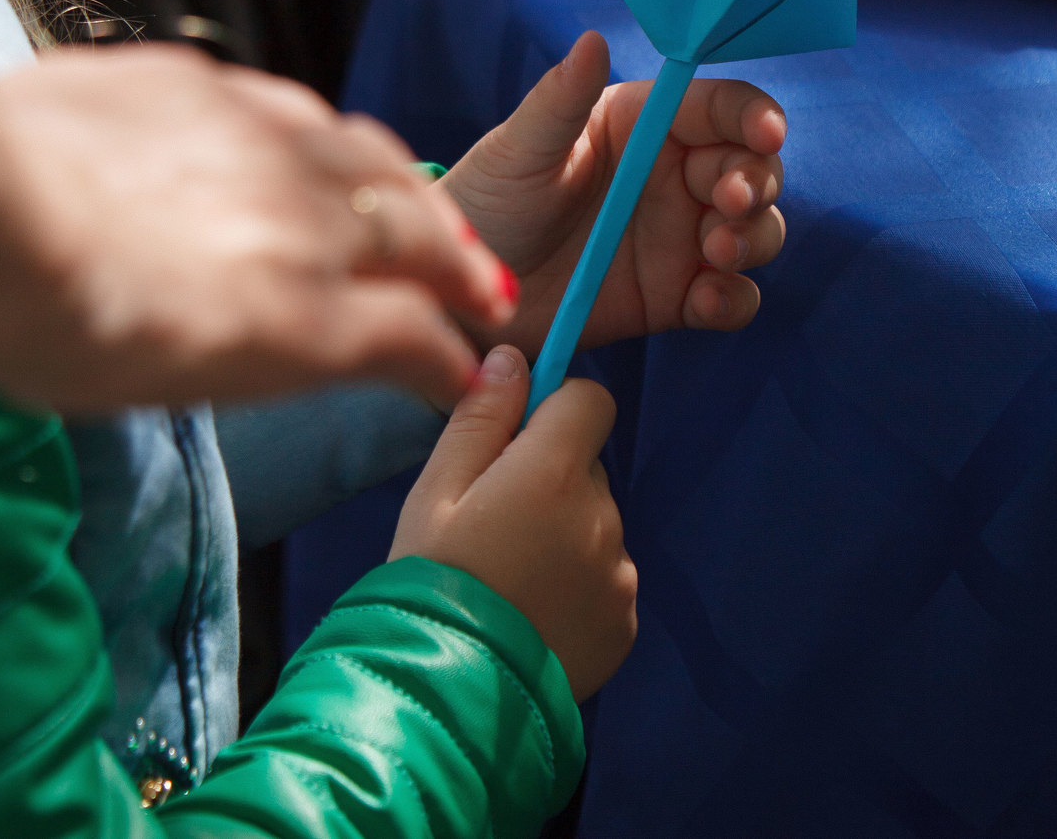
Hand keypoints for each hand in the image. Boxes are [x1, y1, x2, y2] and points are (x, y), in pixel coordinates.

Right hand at [0, 0, 509, 413]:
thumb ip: (34, 129)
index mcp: (187, 92)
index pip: (285, 120)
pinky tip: (465, 378)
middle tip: (447, 237)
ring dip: (450, 269)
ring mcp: (299, 228)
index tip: (339, 179)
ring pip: (414, 238)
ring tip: (480, 301)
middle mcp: (264, 142)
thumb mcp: (4, 119)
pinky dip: (447, 355)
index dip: (325, 157)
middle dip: (414, 202)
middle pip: (372, 165)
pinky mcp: (313, 318)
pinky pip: (414, 336)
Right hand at [389, 345, 636, 700]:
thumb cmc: (431, 583)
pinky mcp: (625, 624)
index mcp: (556, 472)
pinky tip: (530, 613)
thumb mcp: (435, 492)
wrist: (452, 697)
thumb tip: (514, 358)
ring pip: (596, 525)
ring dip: (564, 536)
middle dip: (550, 479)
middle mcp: (603, 516)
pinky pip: (604, 581)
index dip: (553, 410)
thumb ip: (481, 418)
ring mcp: (620, 574)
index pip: (590, 399)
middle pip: (587, 467)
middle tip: (492, 525)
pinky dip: (576, 587)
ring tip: (507, 579)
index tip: (513, 443)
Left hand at [440, 31, 782, 358]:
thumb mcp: (518, 150)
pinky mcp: (677, 295)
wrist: (466, 293)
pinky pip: (731, 297)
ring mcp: (681, 238)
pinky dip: (733, 298)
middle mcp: (674, 176)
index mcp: (644, 125)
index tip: (765, 133)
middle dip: (756, 182)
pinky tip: (706, 300)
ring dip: (754, 237)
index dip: (753, 115)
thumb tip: (592, 40)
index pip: (719, 108)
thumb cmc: (487, 201)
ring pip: (756, 230)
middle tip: (729, 203)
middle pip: (751, 168)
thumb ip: (560, 100)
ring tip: (718, 251)